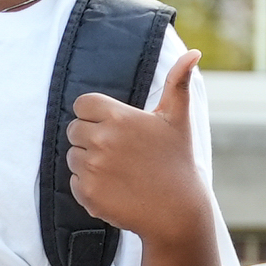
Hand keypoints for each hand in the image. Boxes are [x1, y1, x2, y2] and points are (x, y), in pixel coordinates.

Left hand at [67, 51, 208, 242]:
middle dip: (90, 139)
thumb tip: (193, 52)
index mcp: (119, 117)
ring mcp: (93, 168)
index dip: (94, 115)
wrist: (177, 212)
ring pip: (72, 157)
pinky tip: (114, 189)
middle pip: (74, 130)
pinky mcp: (88, 193)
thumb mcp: (178, 119)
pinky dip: (88, 186)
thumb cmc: (178, 161)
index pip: (82, 105)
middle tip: (119, 153)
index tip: (112, 128)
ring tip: (118, 172)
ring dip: (88, 163)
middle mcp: (102, 140)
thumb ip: (178, 82)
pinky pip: (74, 182)